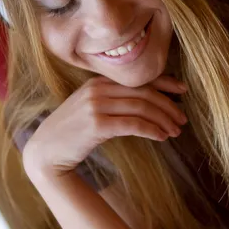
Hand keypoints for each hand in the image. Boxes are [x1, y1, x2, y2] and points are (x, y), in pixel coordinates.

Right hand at [23, 75, 187, 178]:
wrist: (45, 150)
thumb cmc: (73, 132)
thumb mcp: (92, 107)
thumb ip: (115, 100)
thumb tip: (150, 103)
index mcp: (99, 81)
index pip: (139, 78)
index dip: (164, 82)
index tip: (182, 90)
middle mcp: (98, 89)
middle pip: (144, 93)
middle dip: (168, 105)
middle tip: (183, 118)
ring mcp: (96, 105)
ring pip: (141, 107)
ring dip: (163, 120)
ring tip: (175, 131)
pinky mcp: (96, 124)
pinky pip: (132, 124)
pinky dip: (151, 130)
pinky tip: (161, 137)